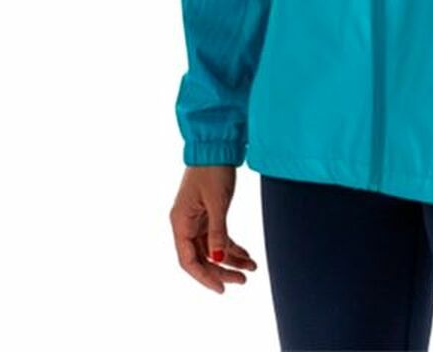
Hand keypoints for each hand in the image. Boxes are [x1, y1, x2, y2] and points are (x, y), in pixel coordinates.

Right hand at [169, 165, 258, 293]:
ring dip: (230, 259)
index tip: (222, 288)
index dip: (205, 277)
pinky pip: (218, 236)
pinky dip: (231, 245)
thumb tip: (219, 258)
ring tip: (251, 268)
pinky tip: (246, 254)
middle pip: (201, 257)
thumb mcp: (217, 202)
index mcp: (181, 222)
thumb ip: (218, 232)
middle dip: (222, 270)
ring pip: (211, 247)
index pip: (188, 260)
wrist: (216, 145)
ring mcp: (197, 218)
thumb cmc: (212, 170)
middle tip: (243, 280)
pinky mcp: (208, 212)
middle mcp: (185, 223)